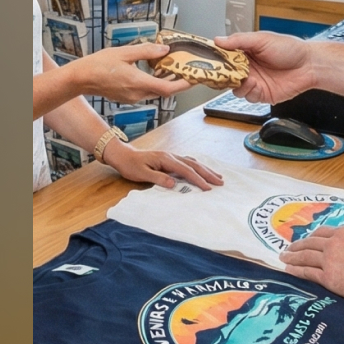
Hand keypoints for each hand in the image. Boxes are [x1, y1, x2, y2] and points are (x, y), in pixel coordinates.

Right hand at [76, 44, 184, 104]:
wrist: (81, 78)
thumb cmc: (99, 65)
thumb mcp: (124, 52)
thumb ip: (146, 51)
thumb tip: (164, 49)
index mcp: (137, 82)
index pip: (167, 89)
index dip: (182, 85)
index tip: (192, 79)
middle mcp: (136, 93)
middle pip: (163, 91)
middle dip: (175, 82)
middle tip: (183, 70)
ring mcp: (131, 98)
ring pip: (154, 92)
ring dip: (163, 82)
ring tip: (169, 68)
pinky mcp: (126, 97)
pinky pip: (144, 92)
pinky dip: (152, 83)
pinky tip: (151, 72)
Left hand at [108, 142, 224, 190]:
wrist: (123, 155)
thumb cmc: (131, 165)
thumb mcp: (141, 174)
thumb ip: (157, 178)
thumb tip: (173, 184)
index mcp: (165, 159)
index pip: (186, 170)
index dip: (198, 180)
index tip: (208, 188)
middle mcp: (171, 156)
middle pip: (193, 165)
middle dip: (207, 174)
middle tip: (220, 182)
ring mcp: (171, 156)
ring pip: (192, 162)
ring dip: (205, 169)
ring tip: (217, 176)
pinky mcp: (169, 159)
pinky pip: (187, 162)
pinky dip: (197, 166)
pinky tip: (202, 170)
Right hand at [224, 31, 322, 103]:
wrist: (309, 65)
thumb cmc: (290, 49)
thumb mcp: (262, 38)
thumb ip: (239, 40)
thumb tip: (219, 40)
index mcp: (245, 52)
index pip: (224, 56)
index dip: (216, 59)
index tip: (209, 60)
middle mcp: (248, 67)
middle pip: (226, 74)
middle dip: (223, 75)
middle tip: (223, 72)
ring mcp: (254, 81)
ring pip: (234, 88)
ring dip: (236, 84)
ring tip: (244, 77)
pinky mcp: (262, 94)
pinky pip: (247, 96)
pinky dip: (248, 91)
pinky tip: (254, 84)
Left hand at [280, 225, 343, 306]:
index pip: (322, 232)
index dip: (312, 237)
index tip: (306, 240)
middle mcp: (333, 244)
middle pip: (310, 243)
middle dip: (297, 246)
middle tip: (288, 249)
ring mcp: (329, 260)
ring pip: (304, 257)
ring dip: (292, 257)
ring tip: (283, 258)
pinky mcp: (328, 278)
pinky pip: (307, 272)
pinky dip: (296, 270)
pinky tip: (289, 270)